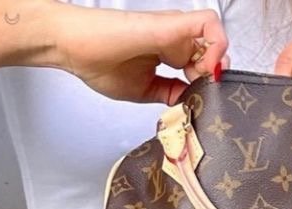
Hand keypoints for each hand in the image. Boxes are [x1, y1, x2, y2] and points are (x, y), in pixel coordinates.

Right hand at [54, 5, 227, 103]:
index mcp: (169, 52)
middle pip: (214, 52)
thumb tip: (189, 102)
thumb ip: (170, 94)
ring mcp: (175, 30)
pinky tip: (206, 68)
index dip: (209, 84)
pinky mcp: (172, 24)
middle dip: (217, 76)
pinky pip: (209, 24)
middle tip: (205, 94)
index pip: (203, 65)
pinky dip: (217, 45)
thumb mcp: (145, 90)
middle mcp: (175, 39)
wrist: (73, 47)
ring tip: (202, 82)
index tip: (201, 102)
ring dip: (217, 62)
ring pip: (216, 37)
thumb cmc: (98, 63)